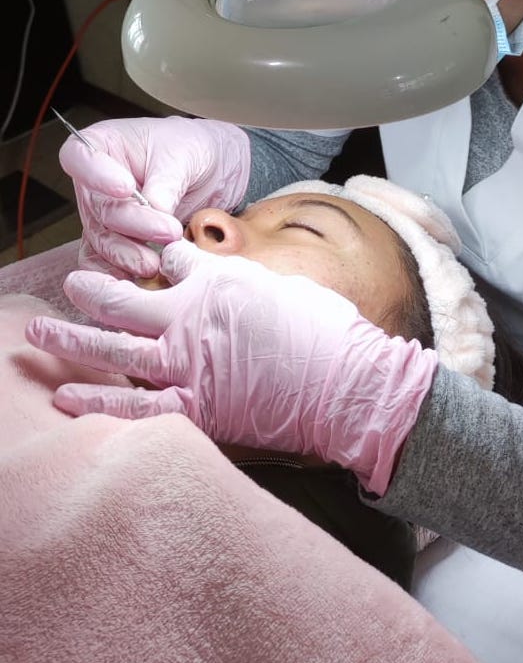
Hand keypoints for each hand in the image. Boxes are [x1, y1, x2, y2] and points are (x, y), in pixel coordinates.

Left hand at [26, 241, 437, 494]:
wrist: (346, 383)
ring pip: (110, 349)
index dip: (160, 256)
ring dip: (70, 340)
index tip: (153, 258)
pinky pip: (132, 406)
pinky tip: (65, 398)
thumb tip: (230, 280)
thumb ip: (244, 280)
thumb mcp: (284, 284)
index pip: (172, 258)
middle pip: (122, 298)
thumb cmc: (326, 330)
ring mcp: (185, 363)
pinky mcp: (193, 407)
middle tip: (71, 283)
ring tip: (36, 334)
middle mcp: (188, 316)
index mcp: (215, 279)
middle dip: (92, 288)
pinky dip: (96, 404)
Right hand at [60, 116, 251, 277]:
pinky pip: (105, 262)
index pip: (79, 157)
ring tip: (157, 261)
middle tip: (167, 231)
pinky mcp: (117, 243)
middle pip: (97, 207)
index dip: (96, 175)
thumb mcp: (186, 155)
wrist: (214, 173)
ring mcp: (103, 215)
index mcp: (104, 145)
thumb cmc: (193, 149)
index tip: (125, 189)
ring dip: (127, 254)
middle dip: (132, 224)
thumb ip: (166, 182)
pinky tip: (138, 281)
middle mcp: (96, 182)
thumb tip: (154, 209)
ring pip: (101, 239)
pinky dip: (118, 274)